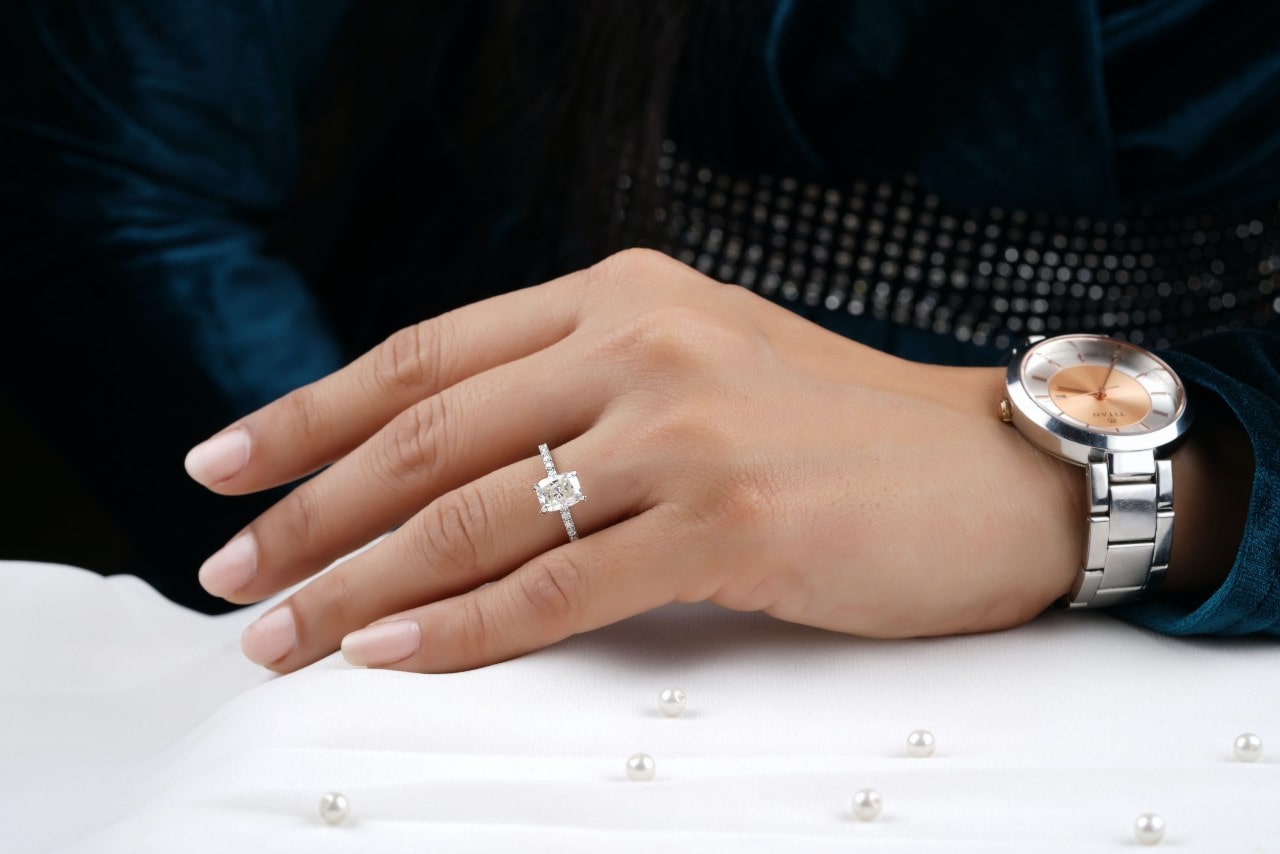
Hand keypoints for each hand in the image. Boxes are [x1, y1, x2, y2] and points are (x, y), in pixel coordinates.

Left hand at [185, 249, 1082, 673]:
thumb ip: (577, 389)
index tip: (221, 465)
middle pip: (425, 436)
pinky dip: (465, 629)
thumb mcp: (694, 368)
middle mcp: (641, 341)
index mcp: (621, 292)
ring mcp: (684, 428)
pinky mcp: (728, 521)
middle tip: (230, 577)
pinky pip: (559, 584)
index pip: (426, 355)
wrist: (990, 471)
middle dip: (307, 513)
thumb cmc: (834, 432)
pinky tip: (391, 656)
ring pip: (472, 516)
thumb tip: (437, 464)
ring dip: (358, 587)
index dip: (309, 414)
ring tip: (280, 637)